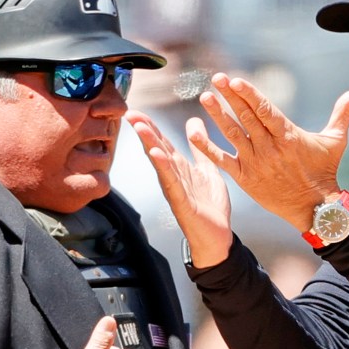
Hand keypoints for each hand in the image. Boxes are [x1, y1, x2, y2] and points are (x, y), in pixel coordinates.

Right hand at [126, 110, 233, 267]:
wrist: (217, 238)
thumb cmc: (209, 207)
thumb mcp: (207, 170)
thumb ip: (199, 148)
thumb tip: (193, 121)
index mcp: (179, 169)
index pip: (162, 143)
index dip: (150, 127)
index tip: (136, 111)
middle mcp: (173, 178)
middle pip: (157, 150)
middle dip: (145, 132)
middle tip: (131, 113)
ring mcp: (176, 190)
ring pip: (161, 164)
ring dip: (150, 145)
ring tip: (141, 128)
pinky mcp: (183, 204)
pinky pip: (173, 184)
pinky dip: (165, 169)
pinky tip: (157, 155)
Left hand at [195, 73, 348, 231]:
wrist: (315, 207)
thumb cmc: (325, 172)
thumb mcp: (336, 141)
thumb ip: (343, 113)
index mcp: (288, 136)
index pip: (265, 110)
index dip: (249, 95)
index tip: (235, 81)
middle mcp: (270, 148)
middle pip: (246, 118)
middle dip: (230, 98)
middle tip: (216, 78)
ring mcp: (256, 163)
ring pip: (233, 135)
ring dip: (217, 116)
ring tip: (205, 98)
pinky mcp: (245, 178)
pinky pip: (223, 161)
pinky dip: (208, 147)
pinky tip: (194, 133)